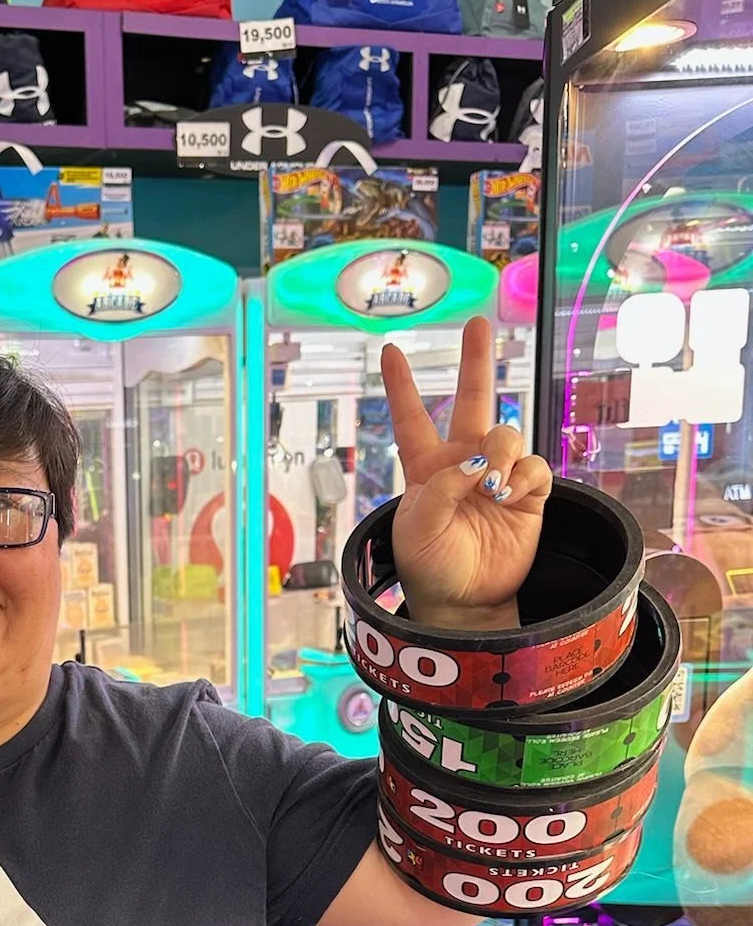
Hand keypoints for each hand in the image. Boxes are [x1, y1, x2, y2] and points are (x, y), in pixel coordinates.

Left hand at [384, 315, 552, 630]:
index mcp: (426, 467)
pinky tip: (509, 495)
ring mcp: (497, 475)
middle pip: (471, 401)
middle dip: (475, 361)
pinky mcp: (528, 495)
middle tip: (477, 324)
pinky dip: (523, 477)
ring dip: (500, 454)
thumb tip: (479, 462)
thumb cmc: (430, 565)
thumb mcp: (417, 529)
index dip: (401, 386)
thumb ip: (442, 489)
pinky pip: (534, 468)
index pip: (411, 418)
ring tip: (490, 488)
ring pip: (505, 435)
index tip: (391, 350)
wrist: (465, 601)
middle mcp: (463, 462)